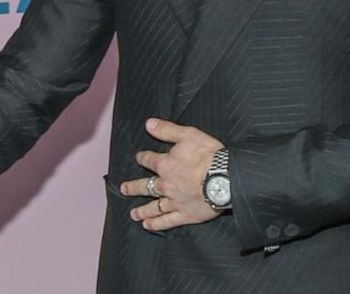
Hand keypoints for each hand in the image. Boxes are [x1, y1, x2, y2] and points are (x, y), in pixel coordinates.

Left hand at [120, 117, 223, 231]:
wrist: (226, 178)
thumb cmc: (209, 155)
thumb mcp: (188, 135)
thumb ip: (167, 130)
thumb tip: (148, 124)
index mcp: (165, 165)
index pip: (149, 160)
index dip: (143, 158)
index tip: (139, 158)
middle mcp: (166, 185)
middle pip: (145, 186)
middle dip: (133, 187)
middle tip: (124, 189)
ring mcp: (175, 201)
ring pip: (153, 207)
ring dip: (142, 210)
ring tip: (133, 214)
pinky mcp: (186, 215)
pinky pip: (168, 221)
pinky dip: (157, 224)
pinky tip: (148, 225)